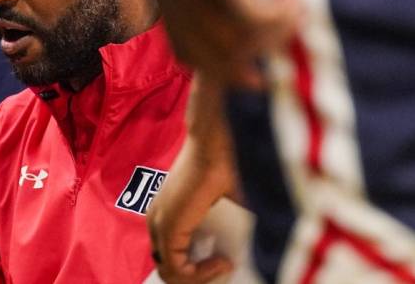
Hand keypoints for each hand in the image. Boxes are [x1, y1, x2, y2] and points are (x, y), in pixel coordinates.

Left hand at [147, 76, 237, 282]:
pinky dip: (199, 275)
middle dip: (199, 276)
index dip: (198, 269)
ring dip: (200, 277)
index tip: (226, 261)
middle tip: (224, 268)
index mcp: (169, 213)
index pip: (173, 256)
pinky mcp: (167, 226)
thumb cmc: (230, 166)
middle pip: (170, 267)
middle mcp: (158, 219)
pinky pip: (175, 269)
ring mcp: (159, 222)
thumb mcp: (230, 207)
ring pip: (171, 272)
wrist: (220, 144)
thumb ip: (231, 230)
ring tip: (223, 266)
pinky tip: (222, 262)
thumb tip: (256, 253)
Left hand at [148, 0, 300, 88]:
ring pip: (231, 40)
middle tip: (282, 48)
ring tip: (295, 13)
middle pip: (207, 55)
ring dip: (270, 37)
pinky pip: (248, 17)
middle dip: (247, 64)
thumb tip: (242, 24)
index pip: (185, 52)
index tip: (253, 75)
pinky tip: (296, 1)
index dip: (220, 72)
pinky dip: (277, 19)